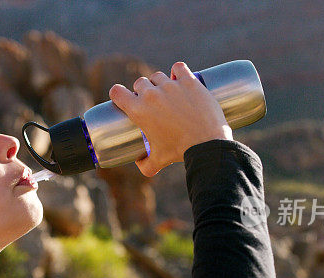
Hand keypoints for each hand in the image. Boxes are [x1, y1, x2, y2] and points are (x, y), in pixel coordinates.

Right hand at [108, 62, 232, 176]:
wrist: (206, 144)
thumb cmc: (179, 152)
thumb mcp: (158, 161)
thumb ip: (145, 165)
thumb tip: (139, 164)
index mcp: (138, 111)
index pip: (117, 92)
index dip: (118, 93)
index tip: (125, 98)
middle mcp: (151, 95)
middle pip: (140, 83)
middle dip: (143, 90)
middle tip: (153, 102)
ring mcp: (170, 86)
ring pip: (158, 76)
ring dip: (160, 82)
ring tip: (169, 92)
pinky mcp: (189, 81)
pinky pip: (178, 67)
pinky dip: (177, 71)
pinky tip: (179, 77)